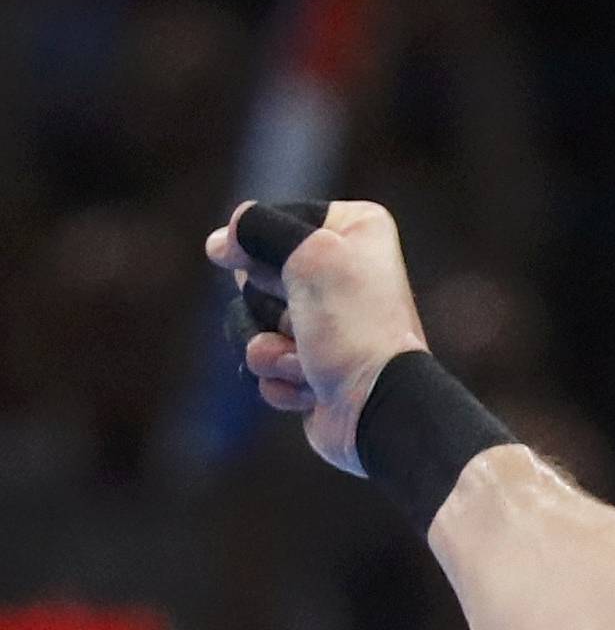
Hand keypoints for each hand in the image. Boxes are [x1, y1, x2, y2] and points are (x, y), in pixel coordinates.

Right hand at [204, 200, 429, 475]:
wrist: (379, 407)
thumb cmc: (354, 326)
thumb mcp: (309, 253)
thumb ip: (256, 228)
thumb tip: (219, 245)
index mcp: (354, 231)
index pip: (266, 221)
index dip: (257, 249)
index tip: (271, 266)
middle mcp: (342, 272)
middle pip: (254, 275)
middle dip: (268, 306)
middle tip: (304, 321)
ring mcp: (325, 323)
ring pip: (251, 322)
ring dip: (271, 349)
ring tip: (307, 363)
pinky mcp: (311, 367)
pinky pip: (264, 364)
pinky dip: (282, 380)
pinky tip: (314, 390)